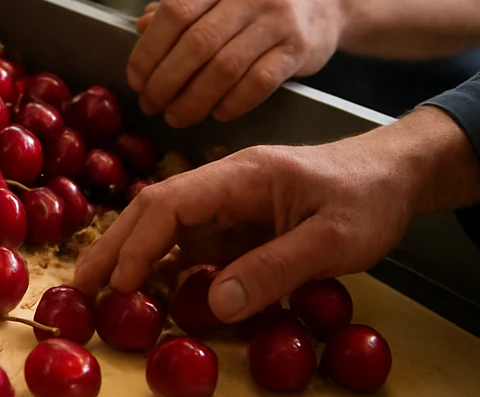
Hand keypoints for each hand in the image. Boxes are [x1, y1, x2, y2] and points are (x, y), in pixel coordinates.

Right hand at [71, 133, 419, 320]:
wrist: (396, 176)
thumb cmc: (368, 200)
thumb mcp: (332, 241)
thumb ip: (275, 269)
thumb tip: (213, 304)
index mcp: (240, 176)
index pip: (170, 203)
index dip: (139, 243)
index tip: (121, 283)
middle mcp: (225, 183)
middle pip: (154, 207)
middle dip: (116, 244)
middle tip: (83, 283)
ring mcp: (231, 202)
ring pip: (169, 225)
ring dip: (134, 254)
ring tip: (105, 289)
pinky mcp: (242, 221)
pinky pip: (195, 242)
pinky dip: (167, 263)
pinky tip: (155, 289)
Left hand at [128, 0, 342, 125]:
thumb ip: (179, 8)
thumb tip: (140, 28)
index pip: (175, 11)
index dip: (149, 50)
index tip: (135, 79)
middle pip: (197, 44)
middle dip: (166, 81)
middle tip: (151, 104)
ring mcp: (279, 19)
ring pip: (225, 68)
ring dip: (194, 99)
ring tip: (176, 116)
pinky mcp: (299, 48)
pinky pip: (258, 83)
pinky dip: (232, 103)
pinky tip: (216, 114)